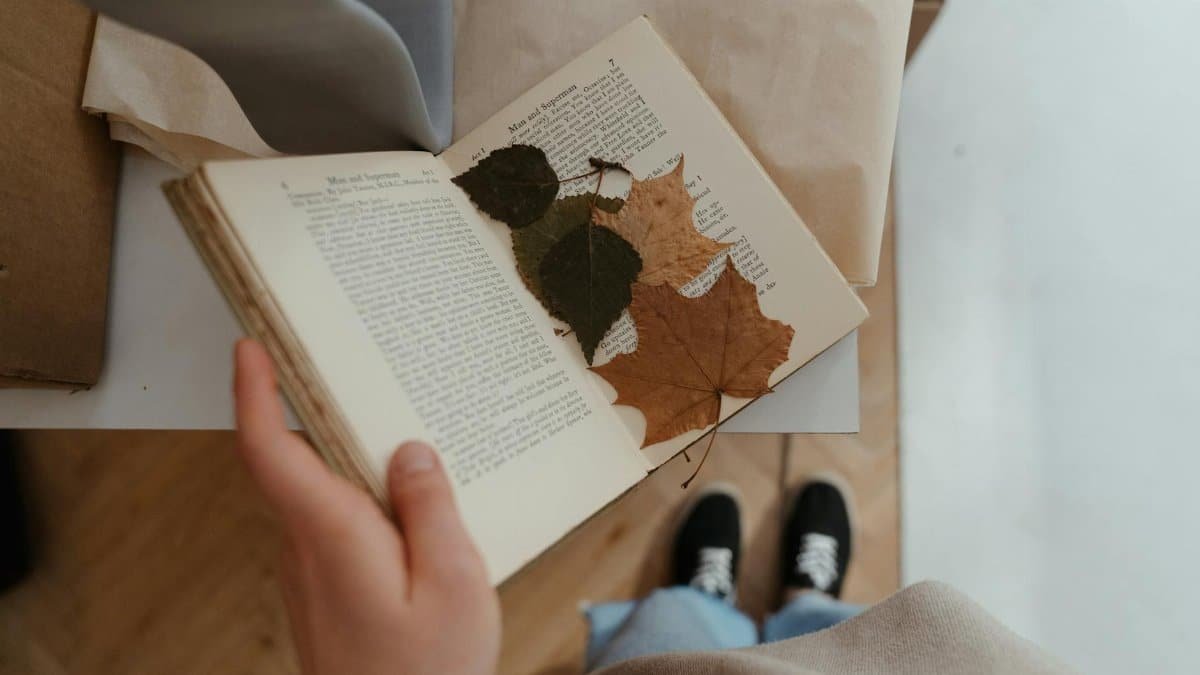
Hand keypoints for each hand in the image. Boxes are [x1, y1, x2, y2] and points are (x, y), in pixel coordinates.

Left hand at [233, 339, 500, 674]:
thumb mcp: (454, 583)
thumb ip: (431, 508)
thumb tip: (410, 451)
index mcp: (332, 535)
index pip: (269, 450)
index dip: (252, 393)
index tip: (249, 348)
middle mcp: (308, 550)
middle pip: (294, 462)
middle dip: (312, 409)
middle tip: (345, 365)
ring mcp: (312, 575)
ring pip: (318, 495)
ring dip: (345, 458)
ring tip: (400, 432)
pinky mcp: (328, 593)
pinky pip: (336, 526)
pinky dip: (361, 498)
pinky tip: (409, 504)